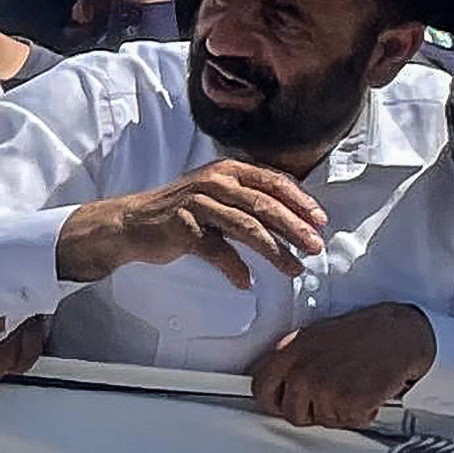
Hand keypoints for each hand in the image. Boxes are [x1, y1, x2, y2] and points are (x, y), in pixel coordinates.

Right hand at [61, 156, 333, 280]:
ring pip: (246, 227)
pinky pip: (216, 251)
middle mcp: (214, 181)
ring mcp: (197, 203)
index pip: (274, 181)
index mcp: (227, 170)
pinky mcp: (182, 227)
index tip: (321, 221)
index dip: (301, 201)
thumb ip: (250, 201)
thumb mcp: (218, 197)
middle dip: (295, 228)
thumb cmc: (182, 211)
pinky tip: (246, 282)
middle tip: (316, 247)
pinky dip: (234, 269)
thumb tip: (296, 221)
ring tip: (294, 270)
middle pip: (265, 204)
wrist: (131, 223)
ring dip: (275, 251)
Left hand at [249, 300, 437, 432]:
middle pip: (292, 414)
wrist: (398, 334)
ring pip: (324, 421)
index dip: (274, 402)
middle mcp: (302, 371)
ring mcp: (324, 388)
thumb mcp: (313, 338)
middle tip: (334, 394)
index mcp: (288, 352)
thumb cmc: (361, 333)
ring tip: (354, 384)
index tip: (284, 404)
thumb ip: (292, 362)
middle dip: (312, 411)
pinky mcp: (349, 403)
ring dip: (341, 411)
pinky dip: (363, 413)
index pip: (261, 389)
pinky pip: (350, 422)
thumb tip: (281, 385)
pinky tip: (368, 391)